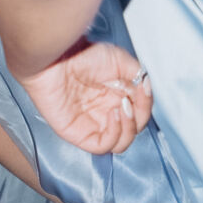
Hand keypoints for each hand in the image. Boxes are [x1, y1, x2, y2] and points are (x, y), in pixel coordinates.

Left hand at [20, 42, 152, 155]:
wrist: (56, 58)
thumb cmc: (83, 55)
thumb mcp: (120, 60)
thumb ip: (138, 77)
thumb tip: (147, 90)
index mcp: (115, 98)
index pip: (139, 113)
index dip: (146, 104)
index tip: (144, 88)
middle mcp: (105, 113)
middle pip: (134, 129)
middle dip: (140, 115)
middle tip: (133, 98)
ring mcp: (92, 125)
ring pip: (121, 144)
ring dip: (130, 128)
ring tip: (124, 107)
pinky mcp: (78, 134)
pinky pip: (102, 146)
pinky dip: (114, 135)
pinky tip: (113, 115)